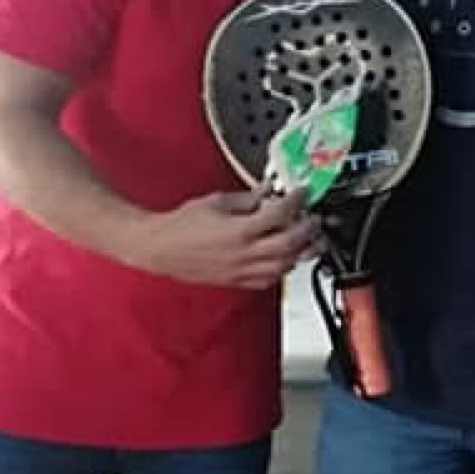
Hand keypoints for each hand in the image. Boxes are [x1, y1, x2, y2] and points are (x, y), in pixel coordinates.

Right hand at [129, 188, 317, 287]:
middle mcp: (244, 254)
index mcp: (240, 230)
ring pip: (284, 266)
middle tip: (314, 218)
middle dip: (308, 230)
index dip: (297, 201)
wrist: (160, 248)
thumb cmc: (181, 226)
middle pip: (290, 244)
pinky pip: (270, 280)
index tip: (302, 193)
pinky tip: (286, 259)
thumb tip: (268, 192)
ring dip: (301, 252)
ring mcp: (242, 271)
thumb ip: (248, 198)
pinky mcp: (238, 282)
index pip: (280, 214)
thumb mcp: (217, 202)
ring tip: (309, 240)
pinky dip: (283, 269)